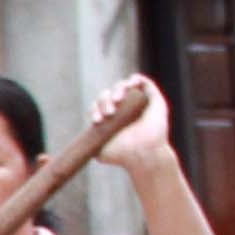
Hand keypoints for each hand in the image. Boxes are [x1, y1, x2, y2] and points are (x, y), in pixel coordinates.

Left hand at [87, 72, 181, 188]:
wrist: (143, 154)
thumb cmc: (123, 155)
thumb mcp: (100, 152)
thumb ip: (89, 146)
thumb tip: (81, 145)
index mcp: (112, 119)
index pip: (98, 106)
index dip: (95, 109)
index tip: (97, 120)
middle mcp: (124, 109)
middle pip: (108, 95)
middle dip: (105, 101)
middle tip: (109, 113)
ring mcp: (139, 103)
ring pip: (122, 86)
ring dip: (117, 91)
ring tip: (117, 101)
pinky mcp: (152, 98)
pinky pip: (141, 81)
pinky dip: (134, 79)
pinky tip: (130, 85)